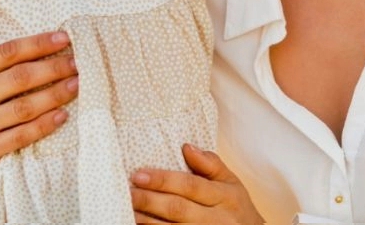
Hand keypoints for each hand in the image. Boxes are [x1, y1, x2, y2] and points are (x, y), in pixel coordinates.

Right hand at [0, 7, 79, 209]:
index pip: (6, 53)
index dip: (37, 44)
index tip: (63, 38)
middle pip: (19, 78)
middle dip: (52, 68)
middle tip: (77, 61)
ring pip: (23, 107)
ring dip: (54, 95)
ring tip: (76, 85)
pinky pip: (19, 136)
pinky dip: (43, 126)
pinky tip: (62, 116)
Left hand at [130, 143, 263, 224]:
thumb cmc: (236, 206)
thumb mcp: (231, 182)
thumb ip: (210, 164)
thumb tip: (187, 147)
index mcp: (225, 196)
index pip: (190, 186)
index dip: (163, 180)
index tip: (139, 174)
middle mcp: (216, 219)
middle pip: (178, 209)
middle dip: (150, 200)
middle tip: (128, 191)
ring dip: (147, 220)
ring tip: (129, 209)